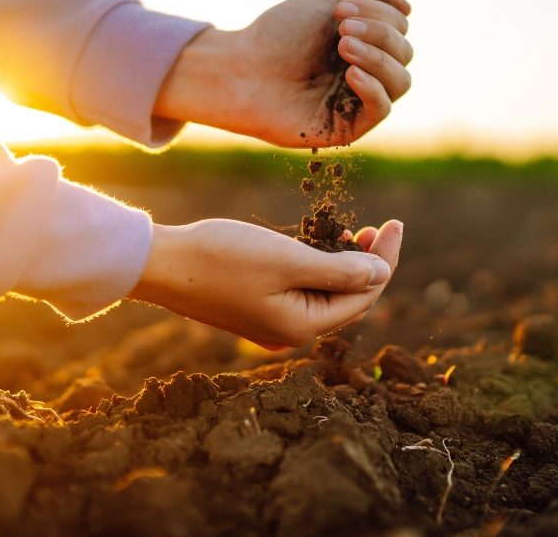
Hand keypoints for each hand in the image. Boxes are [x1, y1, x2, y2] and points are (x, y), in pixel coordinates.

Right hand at [128, 218, 402, 348]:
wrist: (162, 265)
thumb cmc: (222, 258)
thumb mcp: (289, 259)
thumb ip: (340, 269)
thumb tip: (382, 274)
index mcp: (303, 327)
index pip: (364, 296)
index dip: (386, 260)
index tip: (396, 223)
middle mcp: (290, 332)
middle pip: (348, 299)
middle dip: (369, 264)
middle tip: (380, 227)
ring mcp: (271, 323)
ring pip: (324, 295)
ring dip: (343, 264)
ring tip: (354, 232)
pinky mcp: (255, 309)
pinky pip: (300, 292)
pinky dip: (317, 269)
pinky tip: (318, 245)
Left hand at [155, 0, 411, 147]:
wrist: (242, 70)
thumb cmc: (278, 35)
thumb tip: (408, 7)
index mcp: (365, 41)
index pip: (400, 27)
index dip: (379, 13)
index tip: (339, 9)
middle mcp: (367, 70)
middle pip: (405, 52)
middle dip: (379, 33)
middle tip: (342, 29)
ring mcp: (359, 100)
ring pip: (401, 81)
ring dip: (379, 58)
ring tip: (343, 47)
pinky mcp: (348, 127)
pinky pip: (382, 110)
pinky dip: (374, 88)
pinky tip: (352, 73)